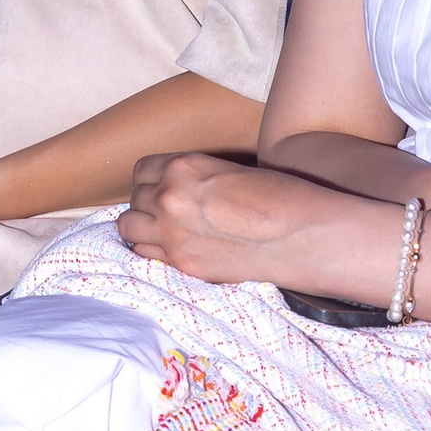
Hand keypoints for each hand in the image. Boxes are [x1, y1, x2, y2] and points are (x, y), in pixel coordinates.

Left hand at [119, 150, 353, 288]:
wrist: (300, 234)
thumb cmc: (276, 196)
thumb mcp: (228, 171)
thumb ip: (196, 179)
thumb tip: (181, 192)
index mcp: (183, 166)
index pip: (142, 170)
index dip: (153, 181)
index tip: (162, 190)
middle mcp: (169, 196)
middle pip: (135, 198)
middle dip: (148, 205)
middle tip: (168, 215)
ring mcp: (171, 232)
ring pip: (129, 227)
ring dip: (144, 228)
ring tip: (165, 233)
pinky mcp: (181, 264)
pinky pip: (145, 255)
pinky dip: (152, 252)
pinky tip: (172, 251)